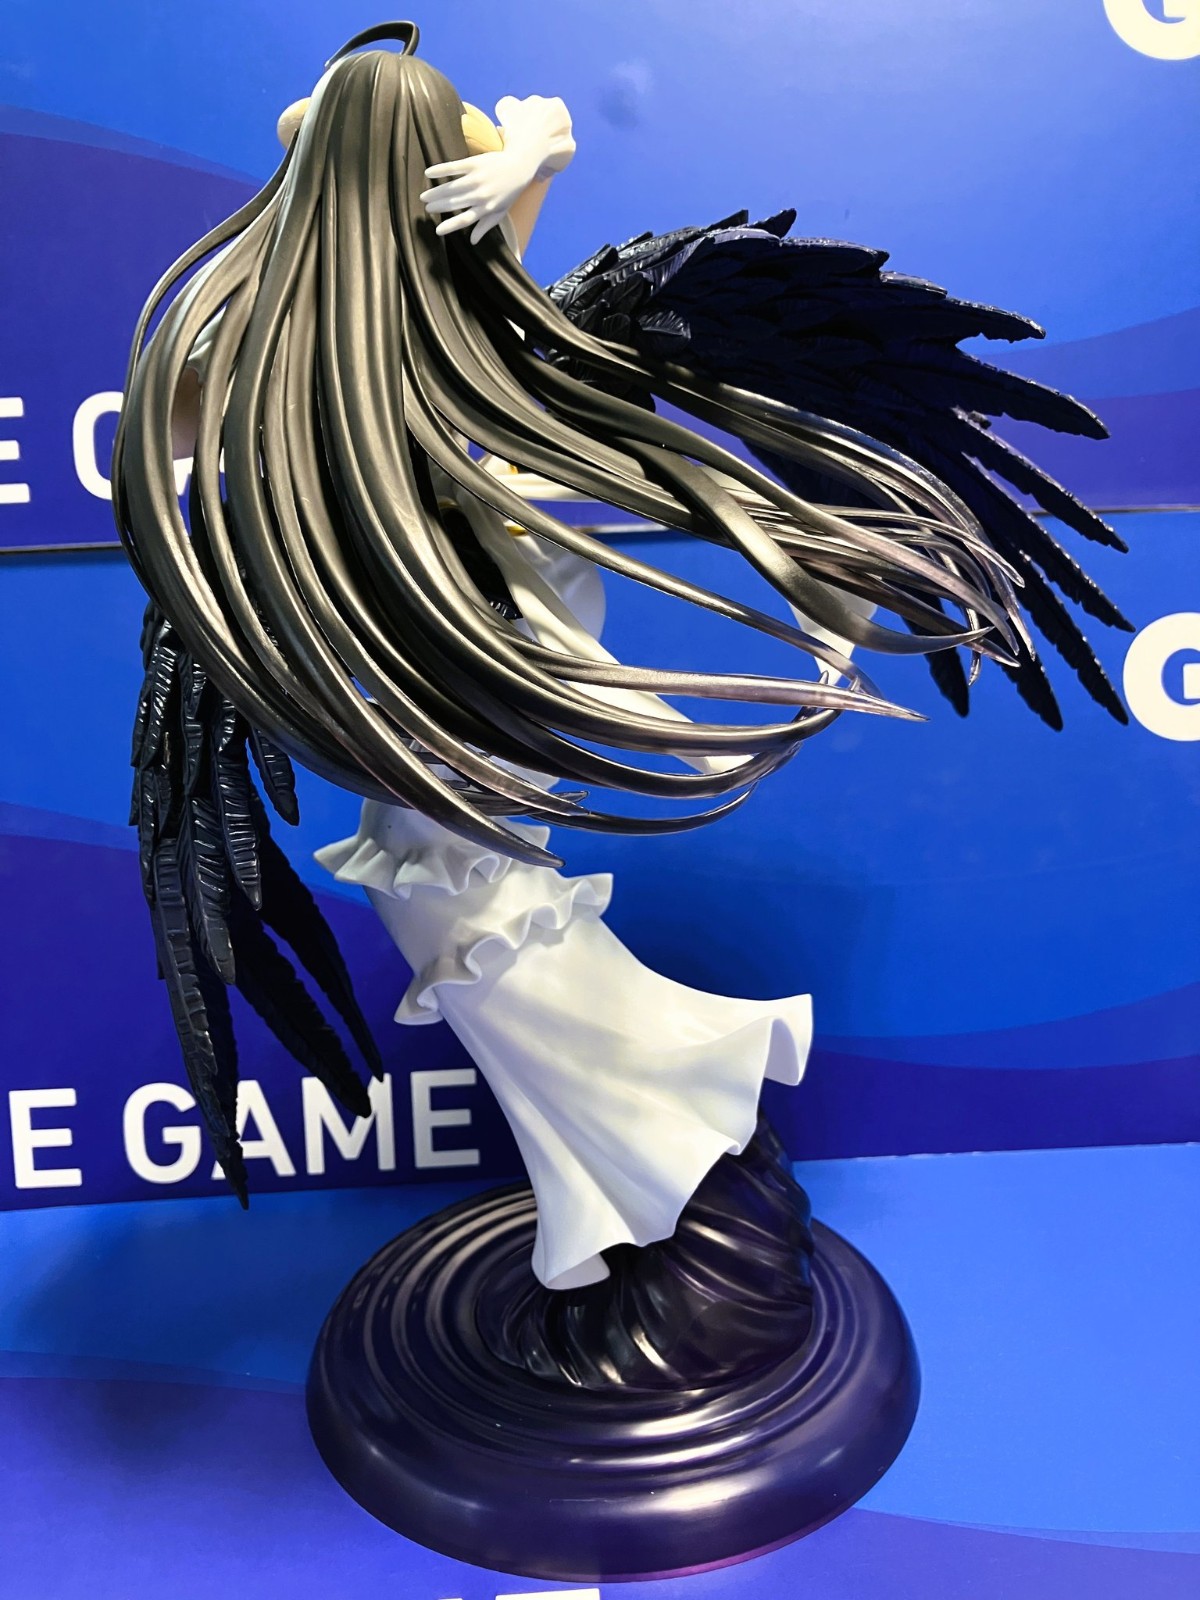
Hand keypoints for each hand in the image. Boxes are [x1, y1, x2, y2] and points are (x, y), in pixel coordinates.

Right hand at [421, 94, 574, 246]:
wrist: (519, 166)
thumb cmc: (509, 192)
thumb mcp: (500, 212)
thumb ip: (485, 226)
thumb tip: (473, 242)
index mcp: (486, 209)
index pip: (465, 220)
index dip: (451, 226)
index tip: (438, 231)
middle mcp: (480, 195)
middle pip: (455, 203)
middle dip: (439, 206)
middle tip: (427, 208)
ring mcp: (477, 179)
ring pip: (452, 187)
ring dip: (436, 192)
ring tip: (424, 197)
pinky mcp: (474, 164)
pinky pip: (454, 168)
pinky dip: (441, 171)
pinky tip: (428, 173)